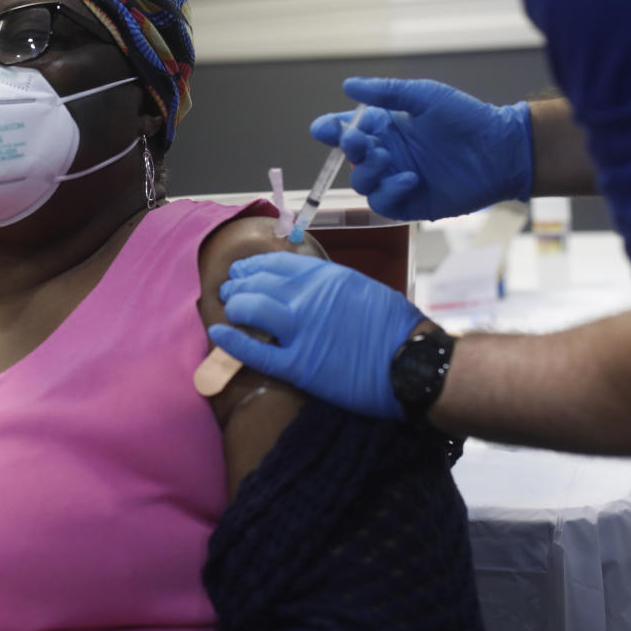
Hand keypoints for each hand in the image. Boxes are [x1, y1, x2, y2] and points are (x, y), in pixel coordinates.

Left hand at [207, 252, 423, 419]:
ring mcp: (301, 332)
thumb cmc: (396, 328)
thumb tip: (304, 287)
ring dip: (234, 306)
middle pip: (257, 283)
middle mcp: (308, 298)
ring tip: (228, 309)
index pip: (275, 263)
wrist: (413, 364)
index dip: (253, 267)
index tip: (243, 271)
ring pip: (250, 309)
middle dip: (238, 285)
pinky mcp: (299, 366)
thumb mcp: (362, 289)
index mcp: (326, 277)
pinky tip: (218, 335)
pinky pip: (254, 350)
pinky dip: (231, 342)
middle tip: (229, 291)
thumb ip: (329, 285)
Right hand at [312, 77, 533, 220]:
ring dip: (368, 171)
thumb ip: (385, 92)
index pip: (346, 130)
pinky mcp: (409, 202)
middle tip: (360, 142)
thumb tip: (349, 85)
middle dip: (349, 149)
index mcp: (386, 127)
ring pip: (362, 182)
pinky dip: (390, 191)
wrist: (500, 150)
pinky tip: (410, 178)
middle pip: (349, 157)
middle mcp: (387, 153)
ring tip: (389, 159)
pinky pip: (384, 203)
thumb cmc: (467, 119)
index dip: (330, 130)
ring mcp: (396, 179)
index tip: (324, 130)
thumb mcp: (424, 96)